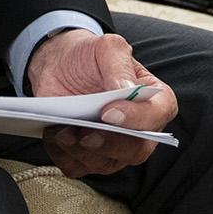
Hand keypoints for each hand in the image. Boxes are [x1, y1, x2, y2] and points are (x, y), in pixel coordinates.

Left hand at [26, 30, 175, 178]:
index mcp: (153, 99)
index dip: (138, 118)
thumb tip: (126, 89)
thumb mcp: (107, 47)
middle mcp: (139, 130)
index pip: (159, 113)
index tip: (109, 112)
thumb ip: (119, 64)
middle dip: (107, 144)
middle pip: (135, 150)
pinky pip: (78, 167)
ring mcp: (115, 148)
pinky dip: (62, 154)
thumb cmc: (90, 57)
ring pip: (104, 164)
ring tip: (61, 130)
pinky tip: (53, 134)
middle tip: (84, 133)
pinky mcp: (88, 157)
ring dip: (80, 150)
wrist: (60, 66)